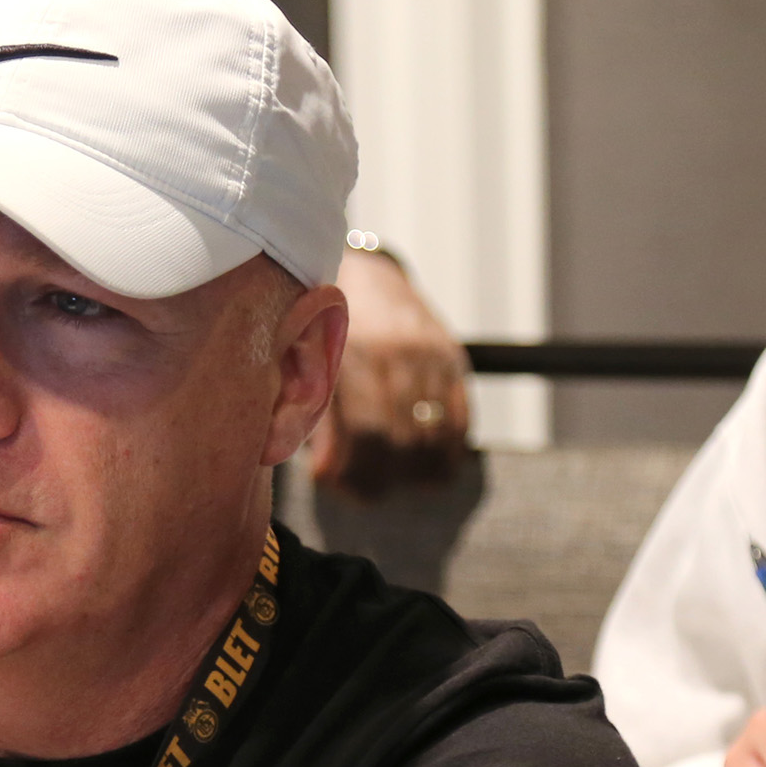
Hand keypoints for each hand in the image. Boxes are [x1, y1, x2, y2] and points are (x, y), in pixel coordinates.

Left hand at [306, 247, 469, 497]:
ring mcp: (430, 355)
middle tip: (367, 491)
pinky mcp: (454, 358)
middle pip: (401, 440)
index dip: (356, 473)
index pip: (366, 434)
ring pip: (434, 435)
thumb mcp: (305, 364)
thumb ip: (311, 415)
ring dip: (417, 473)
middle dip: (383, 478)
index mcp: (353, 354)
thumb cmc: (319, 331)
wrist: (364, 275)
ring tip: (396, 482)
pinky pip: (460, 420)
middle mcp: (397, 353)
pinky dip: (447, 453)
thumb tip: (325, 475)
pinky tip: (429, 468)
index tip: (343, 487)